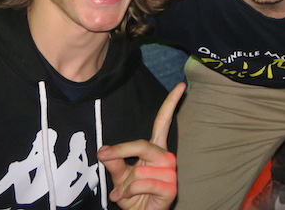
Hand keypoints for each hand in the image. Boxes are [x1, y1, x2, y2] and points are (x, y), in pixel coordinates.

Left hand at [97, 82, 184, 209]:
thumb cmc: (133, 196)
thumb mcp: (119, 178)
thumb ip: (115, 163)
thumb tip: (103, 150)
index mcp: (156, 150)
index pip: (164, 123)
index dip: (171, 104)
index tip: (181, 85)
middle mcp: (166, 158)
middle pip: (143, 145)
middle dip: (120, 151)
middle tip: (103, 155)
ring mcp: (171, 173)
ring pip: (139, 170)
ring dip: (125, 185)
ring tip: (125, 193)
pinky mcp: (171, 189)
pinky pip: (143, 183)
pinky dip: (130, 193)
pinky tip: (130, 198)